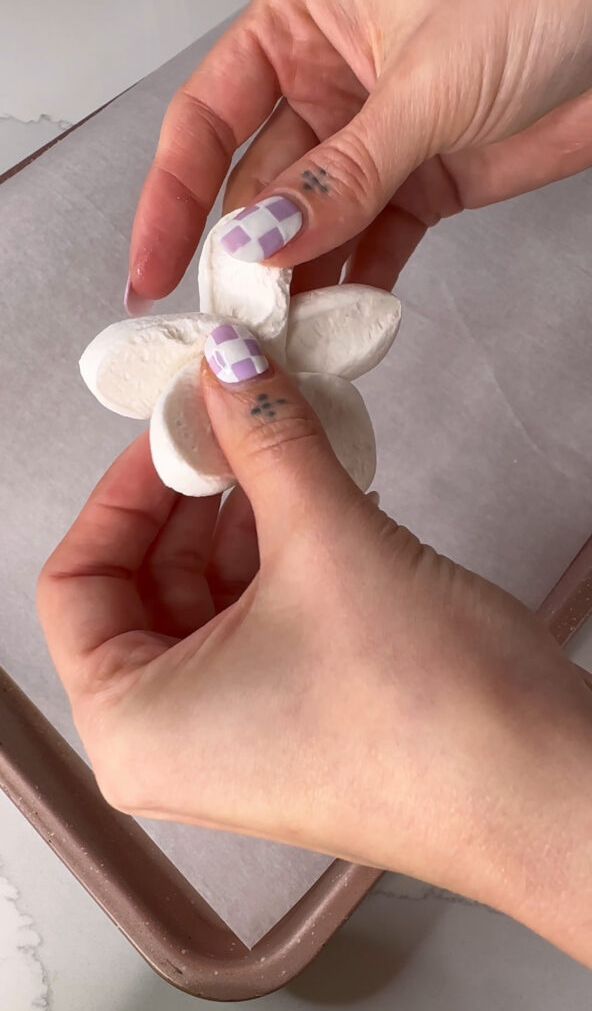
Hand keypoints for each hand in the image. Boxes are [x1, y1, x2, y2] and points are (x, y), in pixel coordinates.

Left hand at [38, 355, 591, 965]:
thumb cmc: (427, 713)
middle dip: (192, 493)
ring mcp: (234, 737)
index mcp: (133, 726)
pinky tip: (320, 500)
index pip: (76, 581)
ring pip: (206, 596)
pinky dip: (280, 554)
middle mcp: (170, 744)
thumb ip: (266, 438)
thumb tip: (228, 363)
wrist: (544, 789)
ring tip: (286, 449)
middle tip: (236, 418)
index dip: (123, 488)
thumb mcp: (327, 543)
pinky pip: (257, 618)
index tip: (179, 425)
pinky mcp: (291, 722)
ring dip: (244, 516)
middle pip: (143, 584)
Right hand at [126, 0, 591, 309]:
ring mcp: (373, 141)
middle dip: (243, 257)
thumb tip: (262, 241)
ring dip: (298, 285)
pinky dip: (359, 286)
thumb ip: (343, 173)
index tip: (151, 268)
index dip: (171, 196)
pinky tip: (341, 324)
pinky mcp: (422, 184)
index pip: (207, 118)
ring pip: (314, 227)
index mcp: (300, 21)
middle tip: (232, 323)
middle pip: (257, 186)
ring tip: (281, 341)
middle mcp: (327, 84)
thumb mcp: (423, 80)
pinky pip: (374, 245)